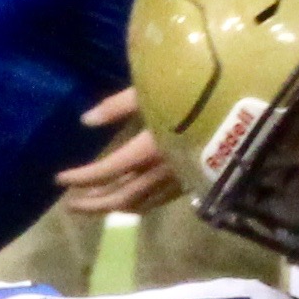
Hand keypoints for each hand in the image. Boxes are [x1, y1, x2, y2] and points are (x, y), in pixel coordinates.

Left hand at [55, 89, 184, 214]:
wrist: (239, 112)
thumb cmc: (188, 95)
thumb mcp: (148, 92)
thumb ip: (117, 106)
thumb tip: (85, 121)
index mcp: (148, 148)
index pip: (107, 171)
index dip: (81, 177)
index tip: (59, 179)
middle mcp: (160, 171)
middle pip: (121, 197)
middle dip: (93, 204)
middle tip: (69, 205)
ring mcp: (176, 181)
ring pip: (139, 204)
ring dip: (112, 206)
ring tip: (93, 201)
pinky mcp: (188, 183)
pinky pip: (156, 201)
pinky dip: (135, 204)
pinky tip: (125, 198)